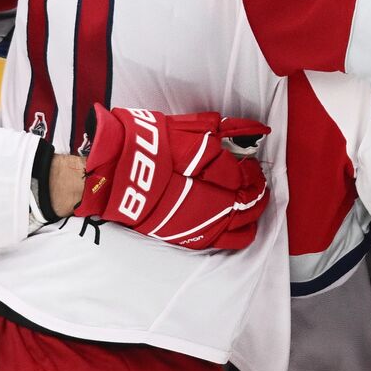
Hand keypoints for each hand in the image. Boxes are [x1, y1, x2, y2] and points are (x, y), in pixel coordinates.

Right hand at [77, 104, 270, 250]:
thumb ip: (225, 130)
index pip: (240, 176)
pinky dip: (237, 232)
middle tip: (260, 183)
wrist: (110, 171)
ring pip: (237, 226)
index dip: (252, 172)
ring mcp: (192, 221)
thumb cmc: (146, 144)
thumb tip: (257, 131)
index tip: (253, 166)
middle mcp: (200, 198)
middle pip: (243, 202)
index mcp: (201, 169)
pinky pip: (219, 241)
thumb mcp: (187, 129)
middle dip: (257, 193)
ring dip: (252, 214)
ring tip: (256, 203)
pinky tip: (244, 225)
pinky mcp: (183, 235)